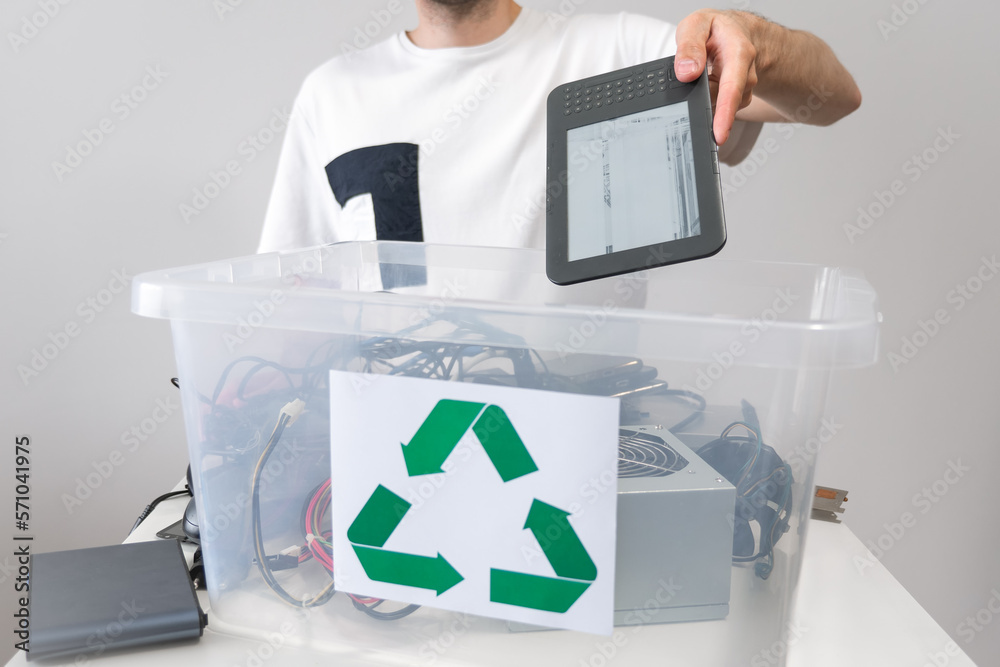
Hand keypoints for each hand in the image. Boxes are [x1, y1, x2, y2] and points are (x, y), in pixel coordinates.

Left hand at [673, 10, 759, 144]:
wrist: (736, 32)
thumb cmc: (716, 29)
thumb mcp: (696, 25)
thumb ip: (689, 47)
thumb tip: (686, 73)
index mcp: (739, 54)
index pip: (732, 89)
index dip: (725, 115)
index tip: (719, 135)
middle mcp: (745, 75)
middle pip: (719, 102)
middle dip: (701, 102)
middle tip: (689, 87)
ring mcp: (743, 90)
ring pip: (715, 106)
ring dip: (702, 96)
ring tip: (701, 73)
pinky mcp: (736, 100)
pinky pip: (714, 107)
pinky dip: (704, 99)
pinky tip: (705, 85)